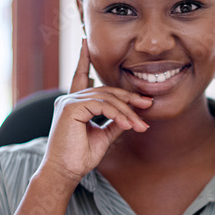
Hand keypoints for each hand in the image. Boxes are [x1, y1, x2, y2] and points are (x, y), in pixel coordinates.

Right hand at [40, 39, 152, 183]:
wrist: (66, 172)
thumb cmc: (80, 157)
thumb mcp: (103, 136)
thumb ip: (114, 122)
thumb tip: (130, 116)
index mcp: (74, 103)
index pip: (80, 76)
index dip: (83, 59)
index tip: (85, 42)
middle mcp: (69, 99)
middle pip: (105, 91)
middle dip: (128, 98)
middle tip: (148, 105)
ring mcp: (68, 102)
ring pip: (106, 98)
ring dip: (127, 112)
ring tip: (140, 125)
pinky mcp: (70, 108)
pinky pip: (101, 105)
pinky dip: (117, 114)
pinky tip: (128, 125)